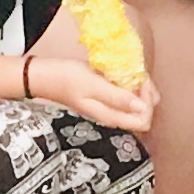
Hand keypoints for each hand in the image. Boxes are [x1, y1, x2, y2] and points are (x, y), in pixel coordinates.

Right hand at [28, 57, 158, 133]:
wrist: (45, 76)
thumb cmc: (66, 79)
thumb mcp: (93, 85)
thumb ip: (117, 97)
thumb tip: (142, 108)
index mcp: (110, 116)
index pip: (144, 121)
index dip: (148, 103)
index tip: (141, 84)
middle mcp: (113, 115)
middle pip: (143, 113)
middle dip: (147, 94)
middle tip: (139, 76)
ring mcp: (110, 107)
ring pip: (137, 103)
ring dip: (140, 88)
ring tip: (132, 72)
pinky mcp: (107, 98)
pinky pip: (127, 95)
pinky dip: (130, 84)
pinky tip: (124, 73)